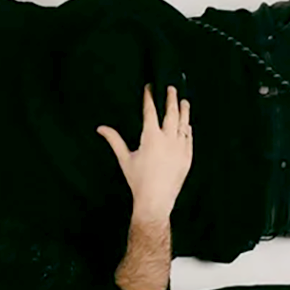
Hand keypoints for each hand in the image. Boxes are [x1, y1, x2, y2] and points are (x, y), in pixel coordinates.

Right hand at [96, 85, 192, 219]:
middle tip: (171, 88)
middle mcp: (168, 140)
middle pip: (171, 112)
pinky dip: (187, 130)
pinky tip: (187, 125)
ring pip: (184, 124)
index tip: (150, 87)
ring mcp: (180, 148)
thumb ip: (114, 140)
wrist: (155, 201)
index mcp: (151, 137)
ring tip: (183, 101)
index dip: (150, 97)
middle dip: (170, 98)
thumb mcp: (124, 159)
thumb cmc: (138, 181)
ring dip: (183, 111)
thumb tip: (100, 128)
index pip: (151, 111)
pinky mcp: (187, 158)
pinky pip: (189, 139)